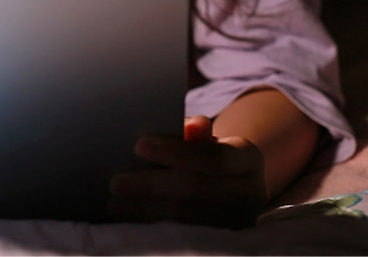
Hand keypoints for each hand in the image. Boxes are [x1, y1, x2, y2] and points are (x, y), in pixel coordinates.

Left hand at [107, 116, 268, 227]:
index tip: (138, 145)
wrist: (237, 189)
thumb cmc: (211, 156)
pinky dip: (153, 225)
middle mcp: (252, 193)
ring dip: (146, 210)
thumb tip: (190, 125)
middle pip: (196, 189)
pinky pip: (184, 235)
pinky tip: (130, 219)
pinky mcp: (224, 242)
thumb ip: (196, 133)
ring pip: (188, 218)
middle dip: (152, 184)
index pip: (213, 156)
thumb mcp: (209, 140)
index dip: (175, 151)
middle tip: (116, 183)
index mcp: (249, 159)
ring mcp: (239, 222)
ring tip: (115, 204)